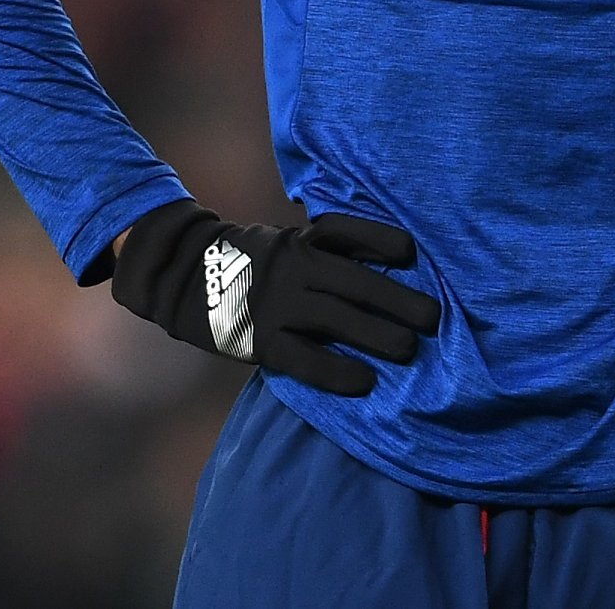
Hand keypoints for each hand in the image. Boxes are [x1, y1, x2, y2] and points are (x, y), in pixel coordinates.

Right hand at [111, 200, 440, 395]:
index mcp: (300, 240)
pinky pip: (304, 358)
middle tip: (432, 318)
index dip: (382, 241)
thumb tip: (386, 268)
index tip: (412, 254)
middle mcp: (291, 267)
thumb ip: (323, 252)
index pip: (347, 232)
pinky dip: (336, 371)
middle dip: (398, 300)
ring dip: (377, 335)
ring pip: (335, 319)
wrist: (181, 277)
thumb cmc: (250, 263)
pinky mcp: (258, 340)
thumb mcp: (284, 243)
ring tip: (409, 350)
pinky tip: (364, 382)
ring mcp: (274, 303)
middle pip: (354, 282)